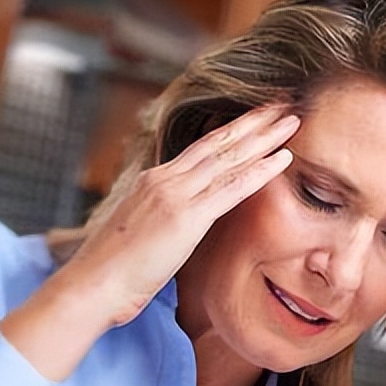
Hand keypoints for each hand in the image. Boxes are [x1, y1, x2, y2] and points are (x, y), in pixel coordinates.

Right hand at [0, 106, 298, 380]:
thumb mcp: (138, 234)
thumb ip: (160, 220)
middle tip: (283, 101)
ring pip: (228, 157)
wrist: (93, 284)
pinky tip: (283, 158)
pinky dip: (260, 171)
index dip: (231, 131)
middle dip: (253, 120)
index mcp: (152, 181)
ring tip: (292, 118)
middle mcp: (164, 179)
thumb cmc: (112, 270)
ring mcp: (175, 195)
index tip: (256, 117)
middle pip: (217, 142)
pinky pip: (232, 188)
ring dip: (264, 136)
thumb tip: (175, 226)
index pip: (200, 148)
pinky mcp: (186, 218)